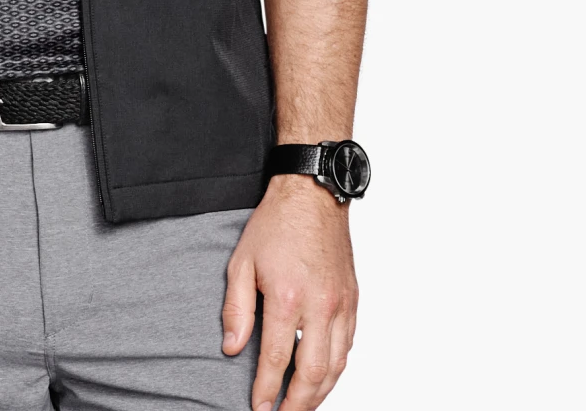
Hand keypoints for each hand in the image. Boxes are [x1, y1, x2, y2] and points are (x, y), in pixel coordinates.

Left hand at [221, 175, 358, 410]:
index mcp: (288, 297)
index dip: (267, 390)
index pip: (278, 359)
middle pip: (313, 372)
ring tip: (301, 407)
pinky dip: (336, 369)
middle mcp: (320, 305)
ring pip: (337, 365)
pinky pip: (348, 346)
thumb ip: (237, 309)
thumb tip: (232, 348)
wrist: (312, 195)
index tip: (258, 408)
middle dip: (298, 403)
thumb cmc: (275, 224)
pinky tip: (323, 378)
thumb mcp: (242, 262)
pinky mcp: (353, 300)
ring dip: (319, 393)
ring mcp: (341, 304)